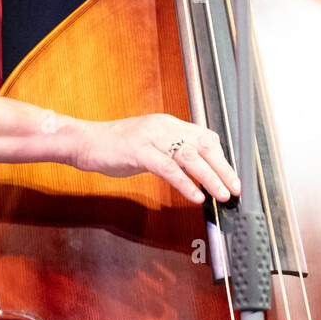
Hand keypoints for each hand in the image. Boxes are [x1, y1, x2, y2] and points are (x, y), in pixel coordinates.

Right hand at [68, 114, 239, 204]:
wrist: (86, 142)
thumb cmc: (117, 147)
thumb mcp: (151, 146)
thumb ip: (172, 154)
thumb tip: (196, 172)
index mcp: (168, 124)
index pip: (205, 136)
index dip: (222, 157)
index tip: (232, 177)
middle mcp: (164, 126)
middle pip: (203, 145)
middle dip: (223, 168)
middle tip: (235, 188)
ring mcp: (151, 137)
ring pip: (189, 156)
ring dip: (209, 177)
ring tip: (221, 195)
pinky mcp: (138, 151)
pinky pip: (167, 167)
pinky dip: (184, 183)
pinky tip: (194, 196)